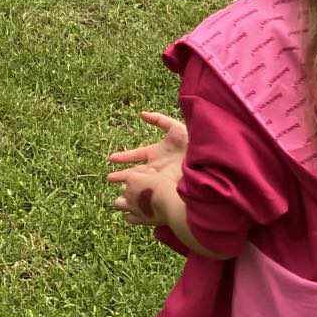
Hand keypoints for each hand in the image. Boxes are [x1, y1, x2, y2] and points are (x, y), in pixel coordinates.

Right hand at [107, 112, 187, 226]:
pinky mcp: (167, 189)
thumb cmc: (193, 141)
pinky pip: (152, 193)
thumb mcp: (175, 127)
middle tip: (108, 179)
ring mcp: (162, 179)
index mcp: (157, 153)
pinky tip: (133, 202)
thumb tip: (142, 114)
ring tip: (117, 194)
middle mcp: (158, 167)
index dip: (124, 157)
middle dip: (122, 175)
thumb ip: (158, 120)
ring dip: (129, 188)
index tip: (111, 159)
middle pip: (136, 172)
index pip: (137, 155)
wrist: (208, 159)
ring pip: (141, 184)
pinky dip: (142, 195)